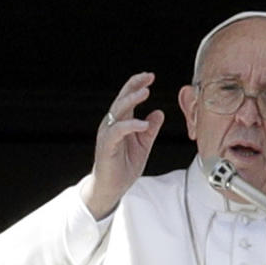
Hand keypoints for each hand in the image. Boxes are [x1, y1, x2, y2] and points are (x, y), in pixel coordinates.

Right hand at [78, 72, 164, 217]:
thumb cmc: (123, 166)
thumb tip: (159, 112)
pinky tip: (143, 124)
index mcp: (121, 122)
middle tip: (148, 77)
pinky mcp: (107, 145)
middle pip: (121, 99)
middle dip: (134, 86)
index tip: (150, 76)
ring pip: (118, 111)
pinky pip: (118, 131)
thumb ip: (150, 129)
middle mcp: (112, 124)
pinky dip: (130, 125)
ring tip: (145, 92)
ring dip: (131, 100)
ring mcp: (108, 134)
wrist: (111, 188)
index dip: (137, 85)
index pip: (127, 98)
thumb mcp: (143, 145)